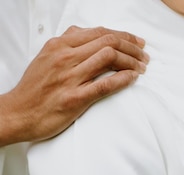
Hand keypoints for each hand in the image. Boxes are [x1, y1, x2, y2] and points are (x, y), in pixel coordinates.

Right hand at [0, 25, 148, 145]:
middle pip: (107, 42)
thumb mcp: (46, 58)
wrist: (18, 113)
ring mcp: (70, 77)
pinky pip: (104, 85)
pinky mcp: (74, 99)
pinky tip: (133, 79)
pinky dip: (122, 79)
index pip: (99, 33)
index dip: (123, 35)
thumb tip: (85, 36)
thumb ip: (66, 46)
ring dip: (131, 61)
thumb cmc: (33, 90)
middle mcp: (65, 57)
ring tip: (142, 67)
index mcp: (59, 45)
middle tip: (145, 55)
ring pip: (108, 58)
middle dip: (132, 46)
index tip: (136, 42)